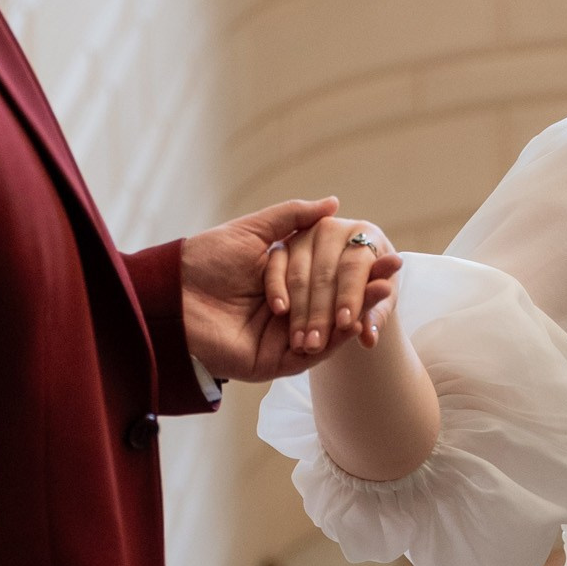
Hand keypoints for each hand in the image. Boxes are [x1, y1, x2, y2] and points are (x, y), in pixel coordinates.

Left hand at [178, 199, 397, 383]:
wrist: (170, 298)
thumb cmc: (204, 261)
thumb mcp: (252, 231)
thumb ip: (292, 217)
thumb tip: (333, 203)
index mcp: (280, 282)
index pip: (327, 275)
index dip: (356, 266)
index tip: (386, 251)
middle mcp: (284, 311)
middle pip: (333, 302)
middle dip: (366, 287)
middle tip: (395, 270)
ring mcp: (280, 338)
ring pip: (328, 328)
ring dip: (358, 311)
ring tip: (386, 292)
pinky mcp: (273, 362)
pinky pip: (312, 354)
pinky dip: (336, 339)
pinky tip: (357, 320)